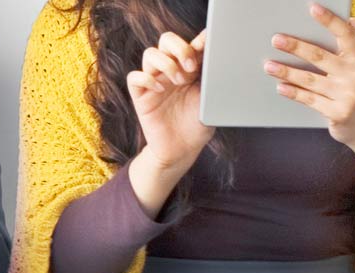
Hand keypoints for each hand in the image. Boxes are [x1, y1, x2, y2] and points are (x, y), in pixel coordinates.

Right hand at [127, 30, 214, 166]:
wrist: (182, 150)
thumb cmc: (198, 125)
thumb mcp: (210, 99)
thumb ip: (211, 78)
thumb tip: (219, 59)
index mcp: (189, 68)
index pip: (190, 43)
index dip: (197, 40)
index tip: (207, 44)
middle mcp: (170, 70)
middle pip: (166, 40)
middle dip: (179, 48)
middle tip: (191, 66)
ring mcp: (154, 81)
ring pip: (150, 54)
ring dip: (166, 63)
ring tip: (179, 81)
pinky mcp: (140, 96)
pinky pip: (134, 77)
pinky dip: (146, 78)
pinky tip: (160, 90)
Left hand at [267, 3, 354, 146]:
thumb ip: (352, 45)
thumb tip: (351, 21)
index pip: (346, 35)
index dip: (330, 20)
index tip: (313, 8)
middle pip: (320, 57)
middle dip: (296, 47)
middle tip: (276, 39)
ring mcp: (347, 95)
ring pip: (310, 79)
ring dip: (286, 72)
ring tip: (269, 65)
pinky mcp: (338, 113)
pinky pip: (309, 100)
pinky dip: (293, 92)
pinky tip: (280, 86)